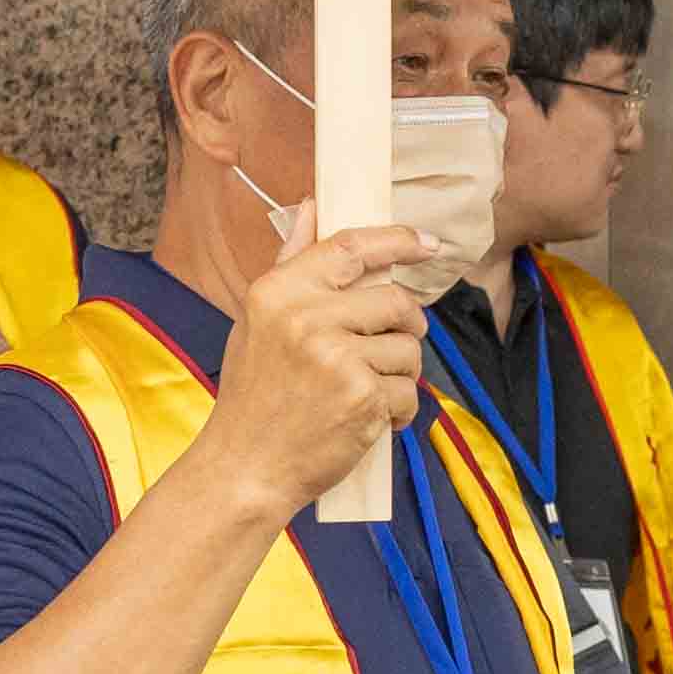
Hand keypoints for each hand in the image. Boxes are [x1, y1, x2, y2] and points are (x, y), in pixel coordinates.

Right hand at [197, 224, 440, 518]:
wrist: (245, 469)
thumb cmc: (253, 395)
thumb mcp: (257, 321)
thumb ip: (290, 262)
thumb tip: (310, 205)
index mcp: (278, 291)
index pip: (352, 247)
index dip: (398, 240)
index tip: (427, 243)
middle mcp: (306, 318)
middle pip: (396, 300)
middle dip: (406, 325)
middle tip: (393, 346)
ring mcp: (337, 357)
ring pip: (409, 348)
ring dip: (400, 374)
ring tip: (367, 392)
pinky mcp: (363, 397)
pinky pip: (408, 391)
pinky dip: (398, 411)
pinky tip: (369, 421)